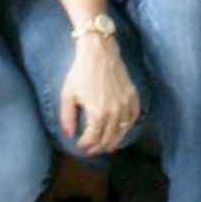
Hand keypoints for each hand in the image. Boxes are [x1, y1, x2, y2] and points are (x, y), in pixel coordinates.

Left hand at [60, 33, 140, 154]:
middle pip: (108, 138)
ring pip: (122, 131)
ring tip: (107, 146)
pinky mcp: (132, 95)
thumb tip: (68, 135)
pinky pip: (134, 116)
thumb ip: (67, 117)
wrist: (98, 51)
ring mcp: (125, 103)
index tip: (80, 145)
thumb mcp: (68, 95)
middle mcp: (114, 111)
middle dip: (98, 147)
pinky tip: (122, 130)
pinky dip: (128, 126)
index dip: (85, 144)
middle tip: (91, 150)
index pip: (93, 138)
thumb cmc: (80, 72)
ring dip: (114, 141)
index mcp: (97, 113)